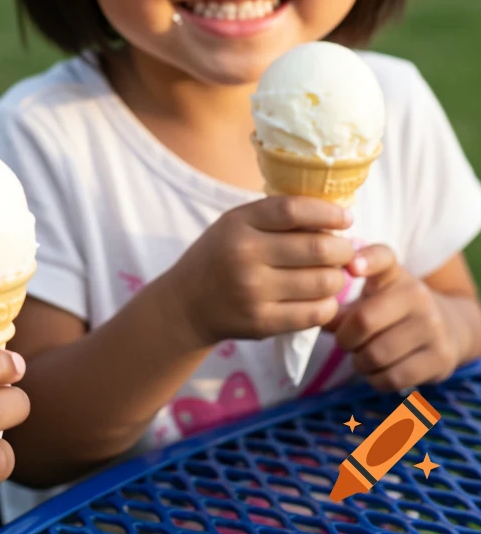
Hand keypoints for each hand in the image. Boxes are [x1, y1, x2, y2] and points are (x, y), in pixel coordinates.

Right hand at [167, 195, 356, 347]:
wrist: (187, 303)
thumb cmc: (220, 256)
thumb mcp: (236, 225)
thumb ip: (276, 217)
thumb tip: (334, 216)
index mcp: (238, 224)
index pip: (293, 210)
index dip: (328, 212)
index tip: (346, 217)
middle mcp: (244, 255)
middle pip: (318, 247)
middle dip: (343, 249)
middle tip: (344, 251)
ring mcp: (253, 291)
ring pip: (324, 282)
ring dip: (338, 277)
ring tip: (331, 275)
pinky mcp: (262, 323)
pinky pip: (315, 313)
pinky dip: (328, 304)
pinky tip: (321, 298)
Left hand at [325, 244, 459, 391]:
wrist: (448, 328)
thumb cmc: (390, 309)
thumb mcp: (369, 297)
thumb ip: (340, 306)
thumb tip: (318, 317)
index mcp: (393, 272)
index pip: (382, 256)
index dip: (366, 259)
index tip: (352, 268)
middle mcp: (417, 294)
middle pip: (365, 320)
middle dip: (344, 338)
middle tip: (344, 342)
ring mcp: (433, 326)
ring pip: (377, 354)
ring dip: (359, 362)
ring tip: (360, 357)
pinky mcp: (441, 358)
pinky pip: (394, 377)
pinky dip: (376, 379)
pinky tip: (376, 371)